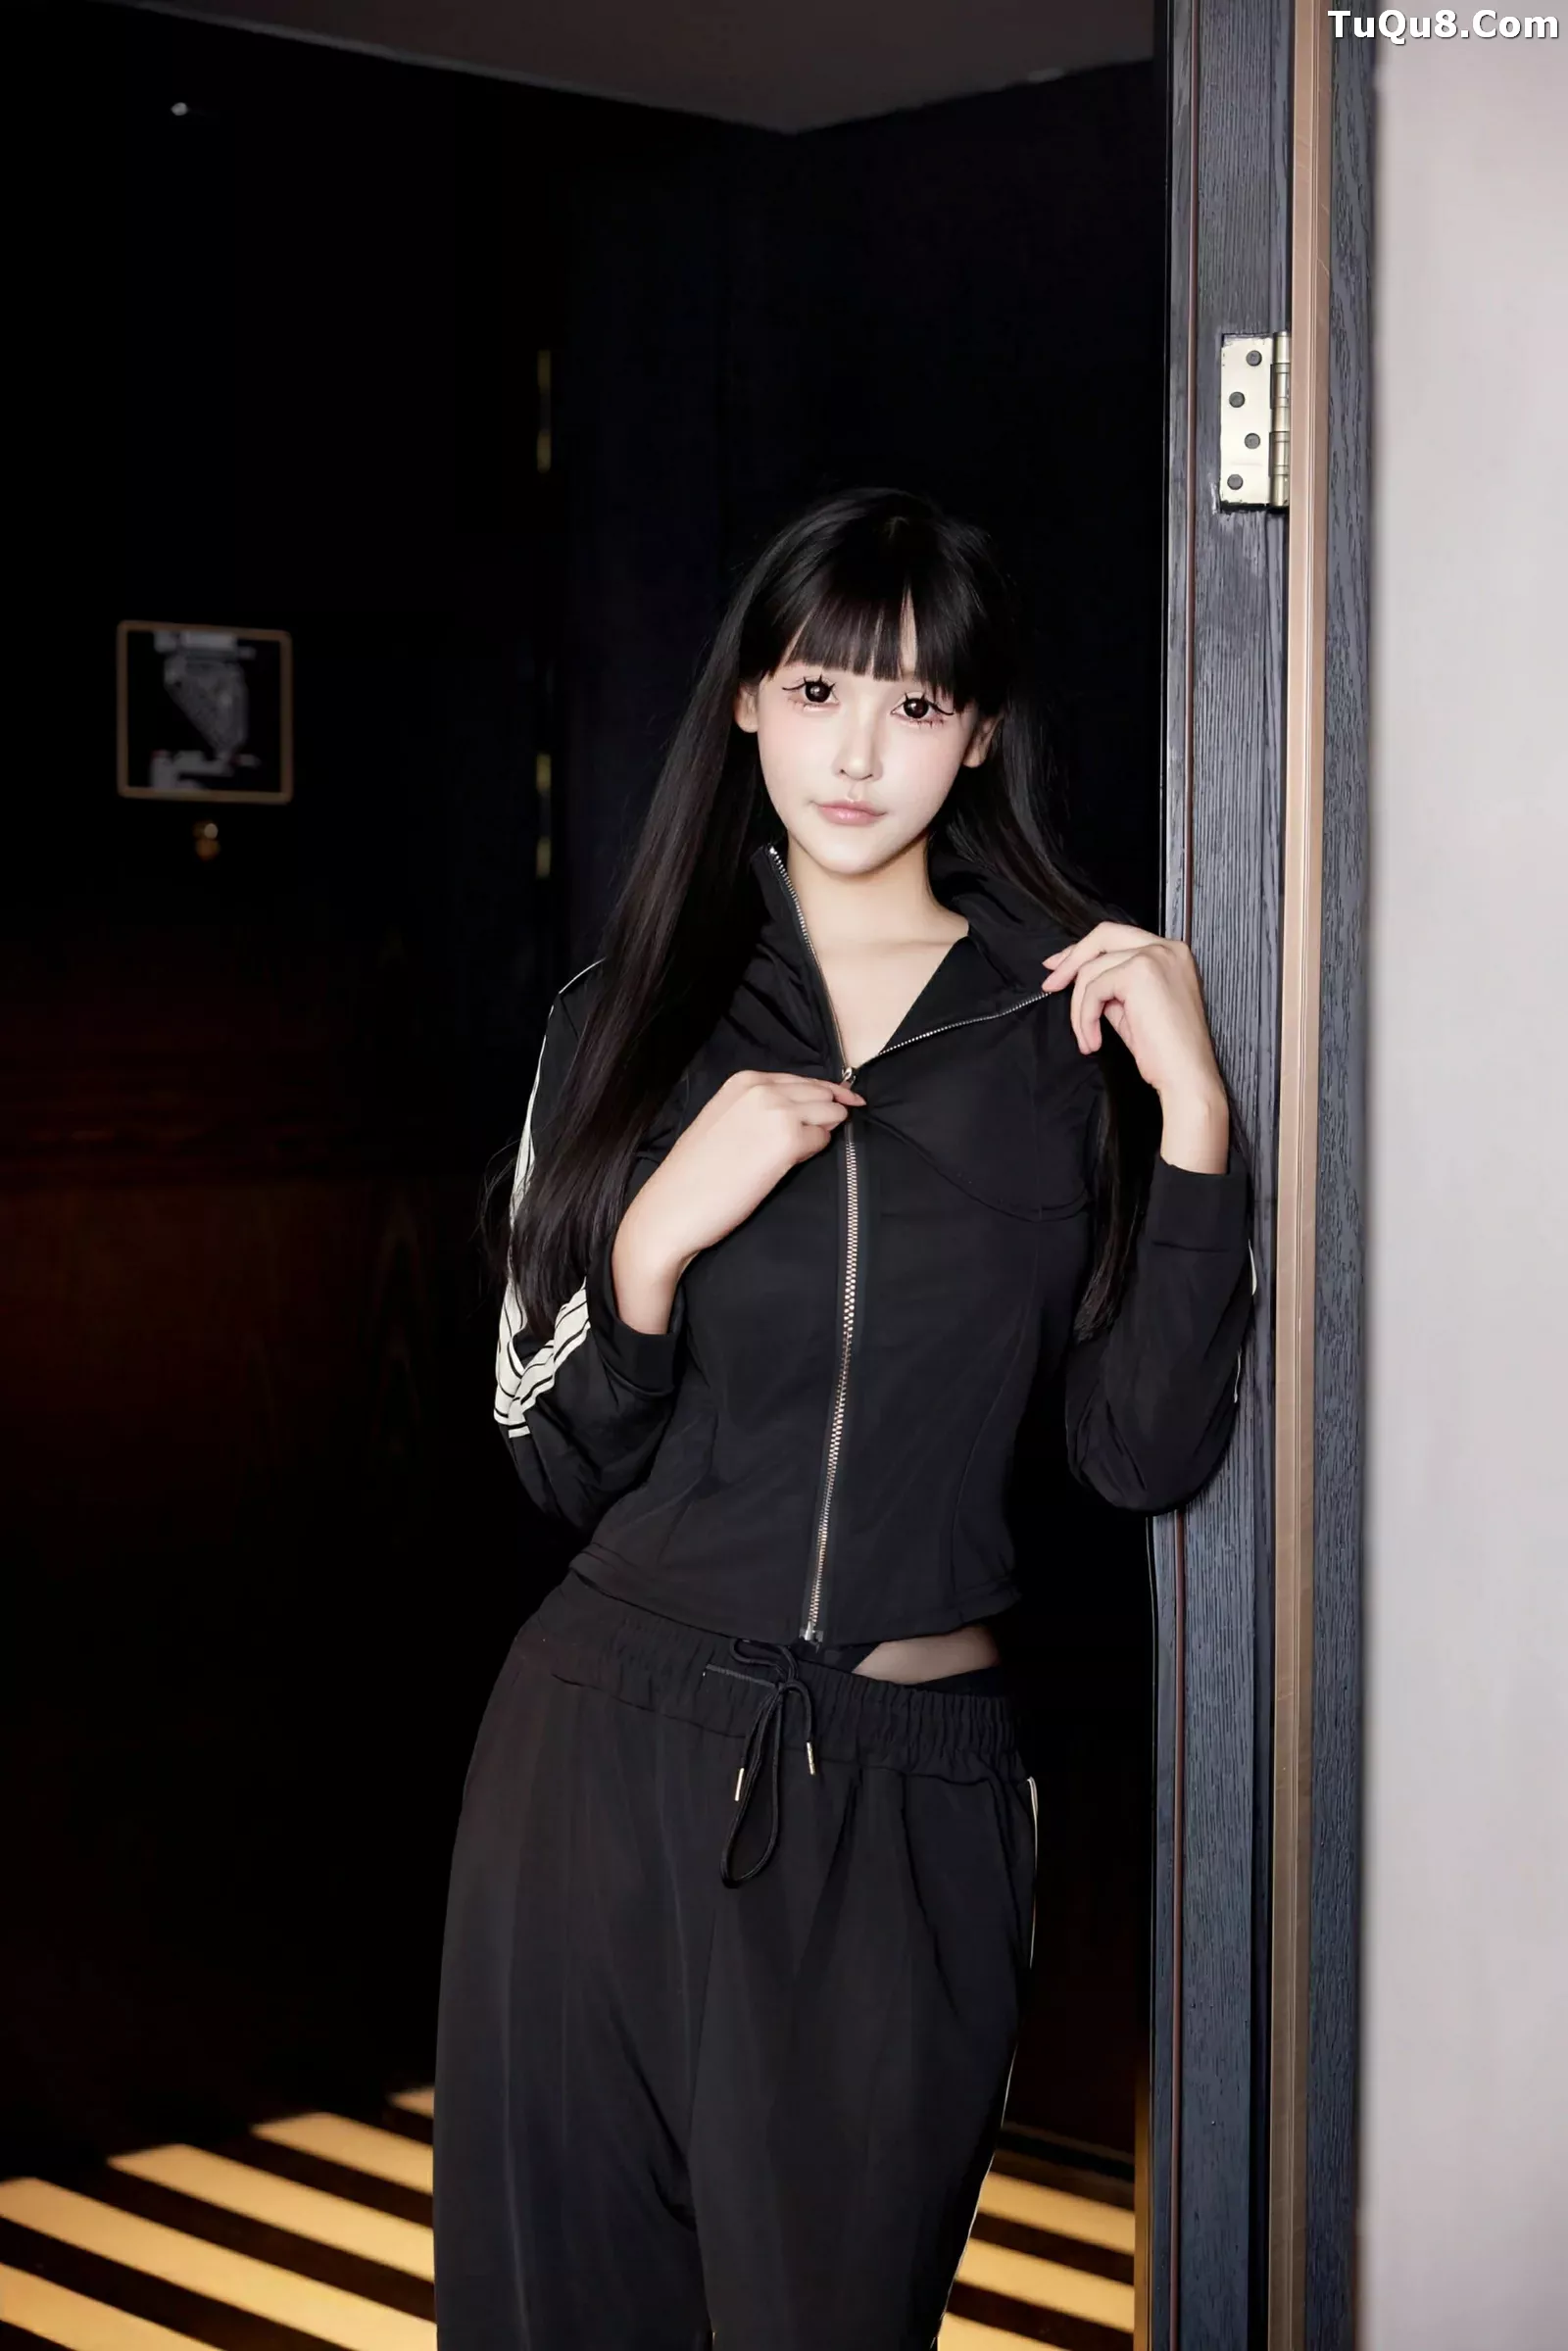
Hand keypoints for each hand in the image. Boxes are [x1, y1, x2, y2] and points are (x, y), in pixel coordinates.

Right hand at [612, 1070, 863, 1332]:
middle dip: (833, 1107)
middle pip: (821, 1091)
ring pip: (830, 1111)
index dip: (824, 1092)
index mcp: (744, 1080)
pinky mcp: (790, 1141)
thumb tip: (796, 1113)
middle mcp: (763, 1088)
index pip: (800, 1079)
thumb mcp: (722, 1121)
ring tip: (807, 1150)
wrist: (674, 1207)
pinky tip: (794, 1164)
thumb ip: (756, 1109)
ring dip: (827, 1129)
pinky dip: (818, 1151)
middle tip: (843, 1122)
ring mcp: (778, 1112)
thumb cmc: (693, 1174)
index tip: (843, 1101)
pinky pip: (824, 1140)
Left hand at [1042, 923, 1228, 1172]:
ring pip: (1093, 969)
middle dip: (1071, 959)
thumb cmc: (1166, 1053)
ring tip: (1086, 1038)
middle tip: (1051, 984)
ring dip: (1079, 1008)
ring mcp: (1154, 957)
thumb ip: (1113, 987)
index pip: (1118, 937)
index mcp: (1171, 953)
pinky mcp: (1139, 973)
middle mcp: (1166, 948)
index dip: (1085, 951)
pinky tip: (1093, 1040)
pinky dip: (1085, 1017)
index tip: (1060, 967)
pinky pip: (1093, 990)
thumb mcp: (1133, 1009)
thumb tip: (1081, 982)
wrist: (1186, 1076)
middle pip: (1103, 935)